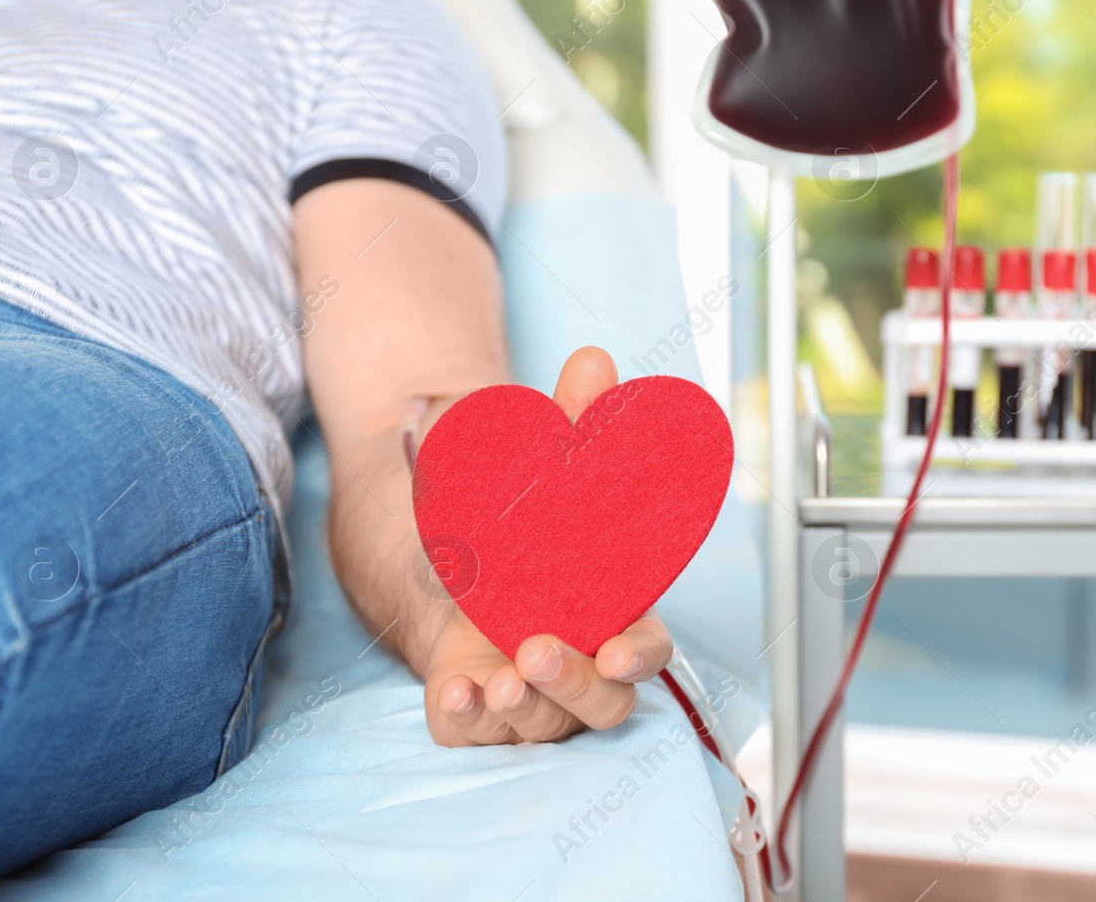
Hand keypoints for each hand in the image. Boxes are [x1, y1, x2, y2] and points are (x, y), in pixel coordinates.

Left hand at [420, 347, 674, 746]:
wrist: (448, 538)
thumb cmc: (524, 512)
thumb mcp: (545, 462)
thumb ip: (573, 416)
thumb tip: (592, 358)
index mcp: (611, 611)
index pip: (647, 649)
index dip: (639, 656)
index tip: (616, 650)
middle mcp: (578, 659)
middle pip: (602, 703)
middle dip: (572, 686)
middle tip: (534, 652)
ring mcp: (529, 690)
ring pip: (546, 727)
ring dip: (523, 714)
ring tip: (489, 683)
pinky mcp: (478, 706)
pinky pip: (481, 739)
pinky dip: (470, 726)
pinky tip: (454, 696)